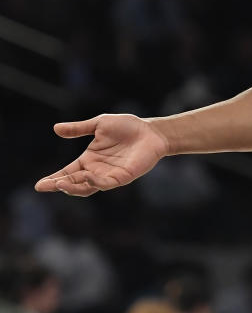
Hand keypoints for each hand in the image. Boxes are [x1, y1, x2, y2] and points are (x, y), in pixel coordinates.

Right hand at [35, 114, 169, 196]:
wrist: (151, 131)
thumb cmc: (128, 127)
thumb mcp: (99, 124)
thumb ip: (79, 128)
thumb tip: (56, 128)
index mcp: (89, 159)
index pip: (68, 172)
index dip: (54, 179)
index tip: (39, 185)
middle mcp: (97, 170)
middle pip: (74, 182)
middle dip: (59, 185)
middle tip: (45, 186)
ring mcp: (109, 175)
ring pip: (87, 187)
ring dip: (74, 187)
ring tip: (60, 184)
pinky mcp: (123, 177)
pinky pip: (106, 183)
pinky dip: (95, 182)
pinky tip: (87, 176)